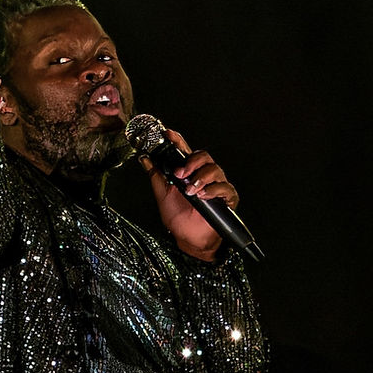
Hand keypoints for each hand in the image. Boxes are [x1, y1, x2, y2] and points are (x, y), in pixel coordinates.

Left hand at [139, 129, 238, 261]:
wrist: (188, 238)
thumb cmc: (177, 217)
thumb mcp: (162, 194)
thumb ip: (156, 176)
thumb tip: (145, 159)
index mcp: (188, 172)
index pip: (185, 151)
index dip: (177, 140)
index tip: (168, 134)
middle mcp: (203, 175)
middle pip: (203, 156)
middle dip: (191, 162)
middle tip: (180, 174)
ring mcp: (216, 185)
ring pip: (215, 169)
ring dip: (200, 178)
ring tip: (191, 190)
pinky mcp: (227, 198)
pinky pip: (225, 187)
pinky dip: (213, 190)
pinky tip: (203, 196)